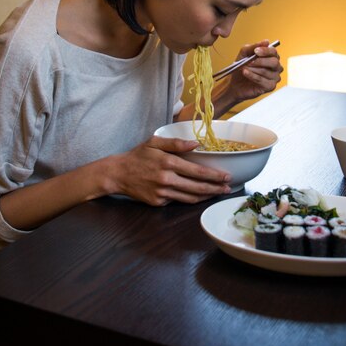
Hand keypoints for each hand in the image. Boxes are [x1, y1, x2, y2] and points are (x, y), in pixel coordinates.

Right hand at [106, 135, 231, 205]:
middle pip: (197, 187)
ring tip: (217, 193)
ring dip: (206, 196)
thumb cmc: (138, 155)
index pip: (197, 171)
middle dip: (215, 188)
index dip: (214, 175)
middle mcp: (167, 179)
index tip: (226, 176)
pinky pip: (178, 201)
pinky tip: (199, 196)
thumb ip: (176, 143)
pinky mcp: (158, 203)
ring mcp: (162, 193)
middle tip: (227, 188)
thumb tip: (196, 143)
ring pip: (190, 198)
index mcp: (168, 162)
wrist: (118, 174)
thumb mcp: (155, 142)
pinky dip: (190, 199)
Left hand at [224, 39, 282, 102]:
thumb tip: (266, 41)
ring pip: (266, 71)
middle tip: (248, 61)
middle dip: (260, 61)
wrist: (235, 82)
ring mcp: (275, 77)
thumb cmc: (242, 67)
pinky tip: (245, 73)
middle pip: (274, 62)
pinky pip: (263, 80)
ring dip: (253, 69)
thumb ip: (254, 47)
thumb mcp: (244, 54)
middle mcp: (276, 67)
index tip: (256, 51)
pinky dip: (252, 76)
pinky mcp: (270, 86)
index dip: (265, 51)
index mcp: (272, 56)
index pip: (274, 52)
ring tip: (243, 68)